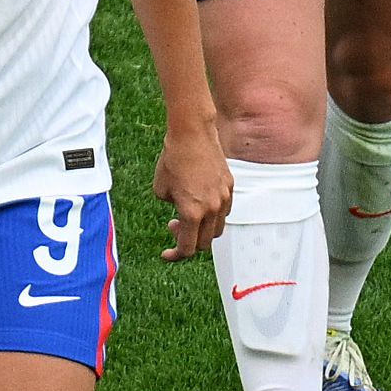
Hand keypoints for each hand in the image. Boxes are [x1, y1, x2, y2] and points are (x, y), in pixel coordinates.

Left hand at [156, 116, 234, 258]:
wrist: (192, 134)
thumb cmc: (172, 160)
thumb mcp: (160, 190)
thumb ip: (173, 208)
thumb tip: (182, 214)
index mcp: (193, 213)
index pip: (188, 248)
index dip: (175, 255)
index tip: (166, 254)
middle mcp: (212, 209)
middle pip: (204, 243)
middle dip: (188, 241)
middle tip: (174, 225)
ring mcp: (224, 198)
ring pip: (217, 228)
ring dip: (202, 228)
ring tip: (187, 212)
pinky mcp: (230, 187)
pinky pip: (224, 210)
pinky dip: (212, 214)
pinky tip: (200, 200)